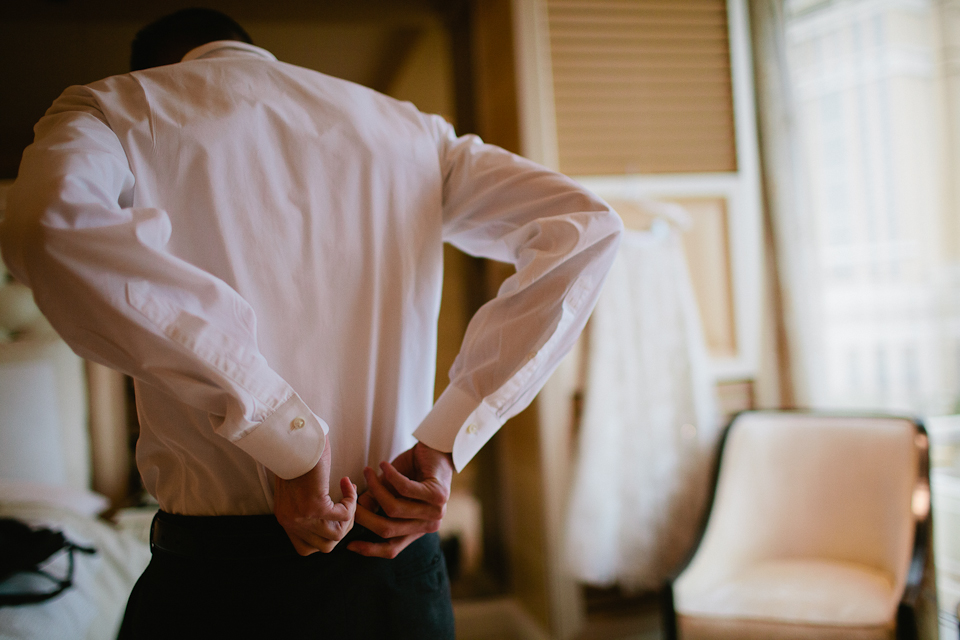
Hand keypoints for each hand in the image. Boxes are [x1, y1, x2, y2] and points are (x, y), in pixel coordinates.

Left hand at [274, 437, 356, 554]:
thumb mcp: (296, 489)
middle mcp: (291, 521)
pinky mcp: (315, 506)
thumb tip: (330, 516)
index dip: (325, 535)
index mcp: (285, 518)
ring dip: (349, 515)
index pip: (306, 548)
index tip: (333, 514)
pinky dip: (351, 501)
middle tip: (347, 504)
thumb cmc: (296, 456)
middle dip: (343, 527)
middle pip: (325, 546)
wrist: (291, 439)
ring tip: (348, 493)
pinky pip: (343, 515)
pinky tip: (347, 483)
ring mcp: (302, 516)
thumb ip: (305, 506)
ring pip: (336, 536)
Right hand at [348, 442, 453, 558]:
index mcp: (417, 530)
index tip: (349, 544)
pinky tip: (382, 465)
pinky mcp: (438, 494)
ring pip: (394, 509)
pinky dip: (390, 476)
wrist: (437, 450)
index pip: (392, 548)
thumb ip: (375, 503)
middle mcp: (428, 525)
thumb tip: (355, 512)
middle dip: (364, 516)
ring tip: (367, 473)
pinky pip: (405, 489)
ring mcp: (435, 512)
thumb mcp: (389, 490)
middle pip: (388, 530)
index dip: (370, 549)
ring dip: (375, 489)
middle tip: (351, 500)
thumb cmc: (412, 471)